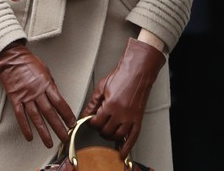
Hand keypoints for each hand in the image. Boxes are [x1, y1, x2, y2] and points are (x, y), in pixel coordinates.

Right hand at [0, 43, 75, 147]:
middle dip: (58, 127)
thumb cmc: (29, 61)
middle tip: (65, 138)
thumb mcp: (45, 70)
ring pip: (36, 118)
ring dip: (43, 132)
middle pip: (50, 113)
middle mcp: (37, 92)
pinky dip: (25, 127)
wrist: (11, 57)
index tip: (72, 123)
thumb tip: (57, 97)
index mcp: (46, 84)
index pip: (60, 103)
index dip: (67, 115)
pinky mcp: (15, 99)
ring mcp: (25, 97)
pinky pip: (21, 116)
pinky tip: (29, 137)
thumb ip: (51, 85)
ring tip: (49, 143)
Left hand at [83, 37, 165, 157]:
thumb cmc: (121, 76)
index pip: (97, 122)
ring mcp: (131, 118)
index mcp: (110, 105)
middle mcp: (121, 114)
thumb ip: (93, 103)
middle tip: (98, 125)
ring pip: (118, 136)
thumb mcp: (102, 87)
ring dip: (111, 136)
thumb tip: (85, 113)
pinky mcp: (138, 119)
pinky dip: (128, 146)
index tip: (90, 122)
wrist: (137, 72)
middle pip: (107, 131)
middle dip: (100, 129)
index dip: (91, 123)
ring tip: (107, 131)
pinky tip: (123, 151)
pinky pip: (133, 137)